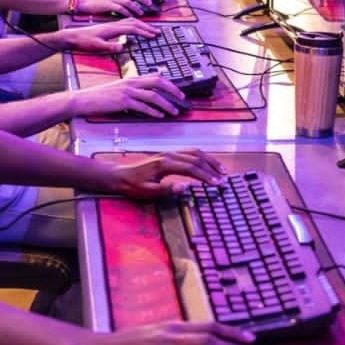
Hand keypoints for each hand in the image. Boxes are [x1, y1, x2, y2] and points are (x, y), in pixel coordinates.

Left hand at [63, 19, 157, 52]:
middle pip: (134, 23)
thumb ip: (109, 46)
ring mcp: (111, 25)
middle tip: (157, 32)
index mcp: (112, 29)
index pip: (132, 28)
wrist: (72, 36)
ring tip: (150, 30)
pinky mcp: (109, 27)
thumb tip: (122, 46)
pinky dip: (134, 24)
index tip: (154, 36)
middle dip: (147, 27)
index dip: (144, 31)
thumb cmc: (83, 42)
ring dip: (142, 25)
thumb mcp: (96, 46)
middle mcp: (113, 25)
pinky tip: (135, 29)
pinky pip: (125, 23)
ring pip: (130, 21)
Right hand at [66, 75, 186, 118]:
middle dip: (173, 90)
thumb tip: (145, 96)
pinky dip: (153, 111)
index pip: (155, 76)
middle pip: (158, 82)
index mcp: (131, 79)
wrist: (83, 100)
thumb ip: (131, 90)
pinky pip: (143, 106)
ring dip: (167, 104)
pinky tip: (160, 116)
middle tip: (182, 99)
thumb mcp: (117, 89)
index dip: (169, 83)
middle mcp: (131, 82)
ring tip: (174, 111)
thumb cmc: (99, 97)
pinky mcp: (123, 101)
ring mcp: (127, 91)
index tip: (177, 91)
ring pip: (153, 96)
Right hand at [79, 0, 152, 16]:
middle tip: (149, 5)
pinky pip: (120, 8)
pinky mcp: (108, 4)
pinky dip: (126, 12)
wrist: (85, 2)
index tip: (149, 1)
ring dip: (136, 7)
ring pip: (128, 1)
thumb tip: (132, 1)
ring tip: (141, 13)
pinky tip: (130, 16)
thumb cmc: (99, 1)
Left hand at [110, 147, 227, 195]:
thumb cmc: (133, 186)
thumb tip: (185, 187)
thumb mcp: (148, 192)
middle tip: (224, 179)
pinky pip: (189, 152)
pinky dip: (202, 157)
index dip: (206, 176)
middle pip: (196, 158)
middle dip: (212, 168)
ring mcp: (169, 153)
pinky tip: (208, 163)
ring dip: (209, 161)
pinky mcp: (169, 155)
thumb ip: (166, 189)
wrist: (120, 176)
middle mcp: (169, 155)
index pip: (191, 168)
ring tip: (221, 170)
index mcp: (165, 164)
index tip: (217, 184)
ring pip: (195, 152)